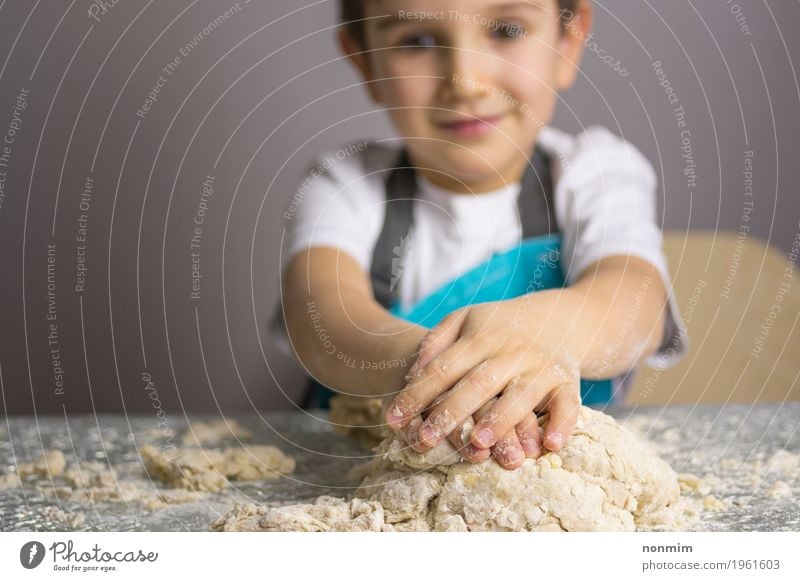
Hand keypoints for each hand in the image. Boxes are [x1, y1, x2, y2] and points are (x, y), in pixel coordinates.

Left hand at [384, 294, 581, 468]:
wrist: (560, 318)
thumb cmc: (500, 326)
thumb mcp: (466, 319)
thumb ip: (436, 341)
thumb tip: (412, 373)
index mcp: (482, 337)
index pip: (444, 367)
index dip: (417, 393)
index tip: (393, 418)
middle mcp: (512, 351)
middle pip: (478, 383)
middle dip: (451, 412)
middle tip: (427, 439)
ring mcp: (542, 367)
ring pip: (521, 394)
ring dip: (501, 419)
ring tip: (480, 443)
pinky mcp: (568, 382)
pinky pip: (569, 405)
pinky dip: (563, 425)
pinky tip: (549, 446)